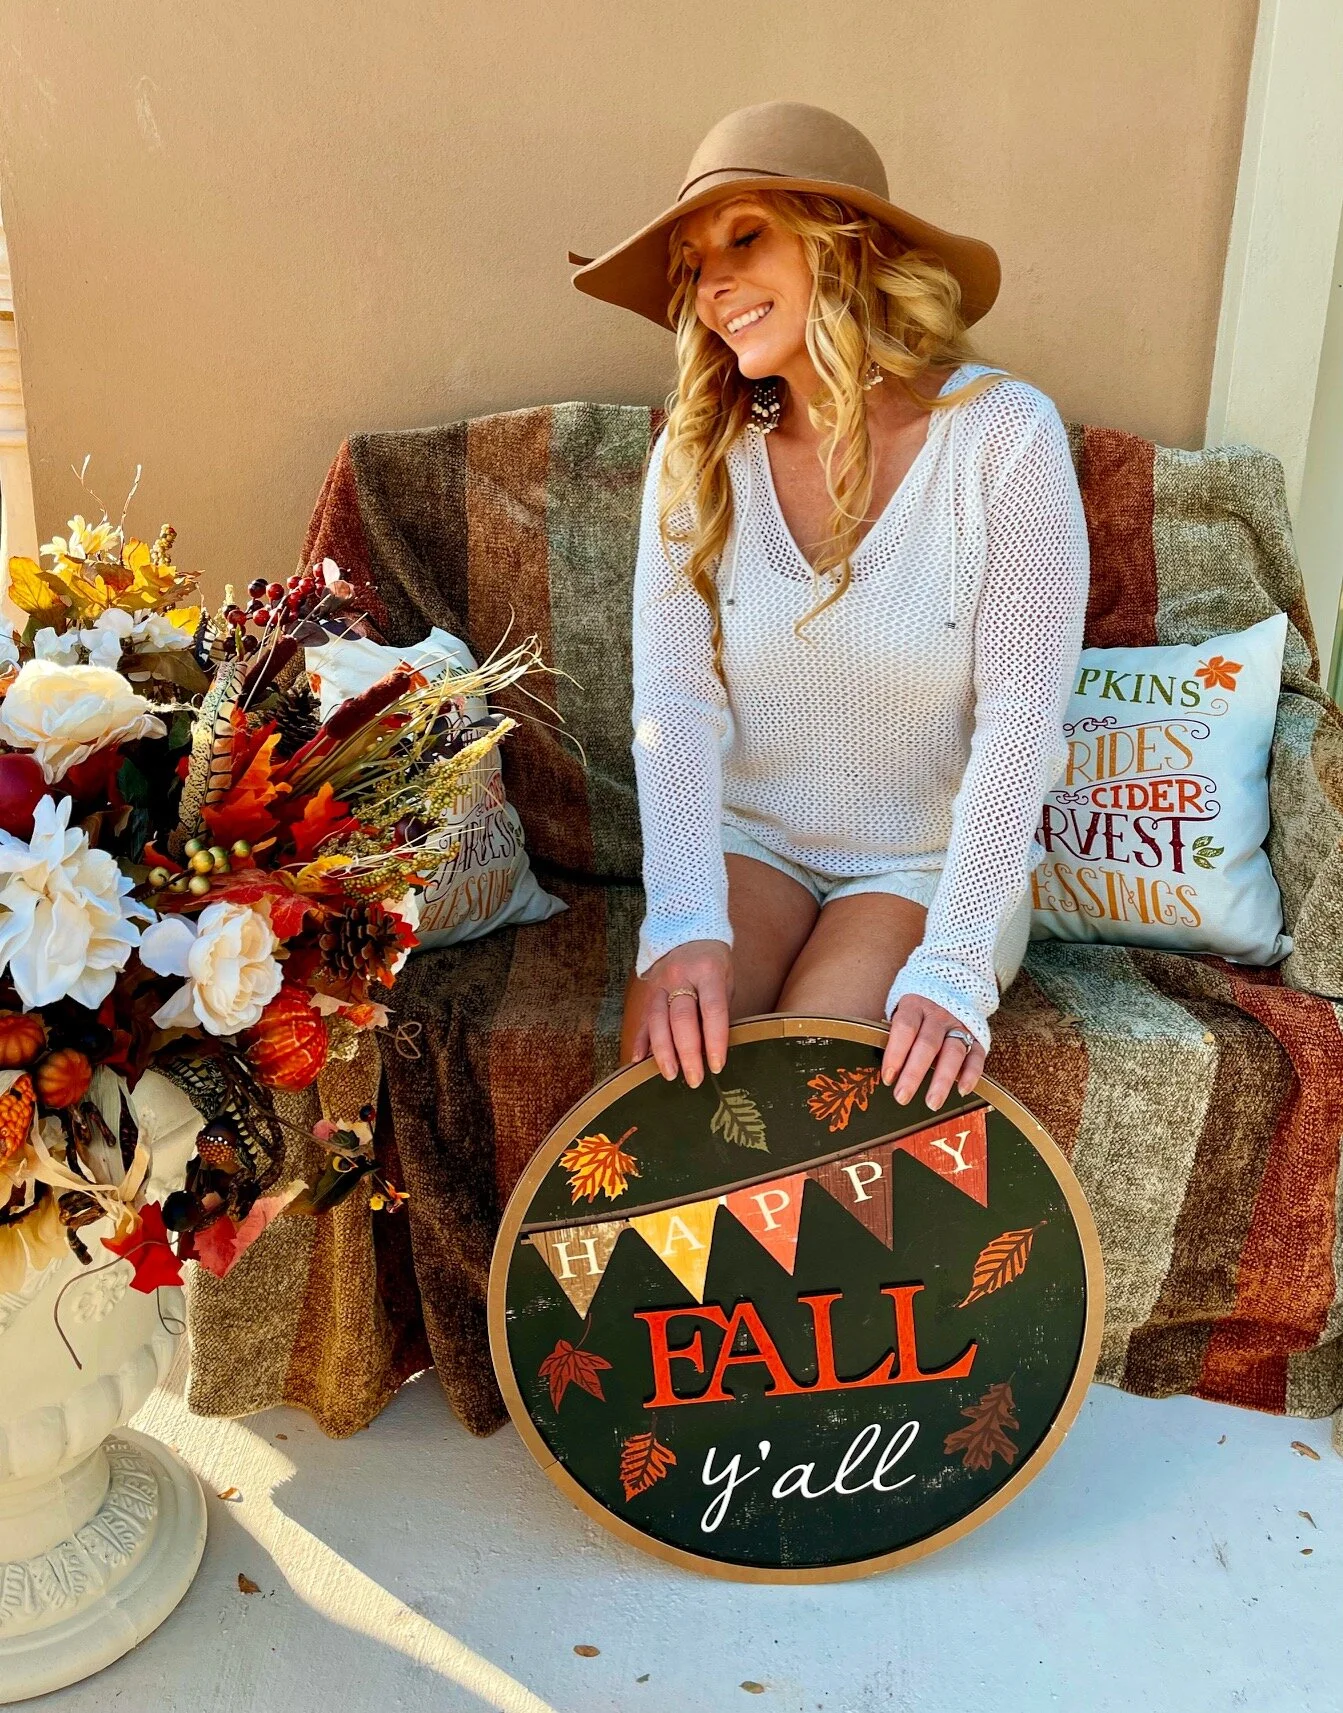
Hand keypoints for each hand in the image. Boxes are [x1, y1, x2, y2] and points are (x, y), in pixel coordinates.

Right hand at [630, 941, 732, 1087]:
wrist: (686, 929)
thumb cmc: (713, 961)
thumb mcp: (725, 979)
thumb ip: (720, 1010)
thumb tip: (716, 1048)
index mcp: (708, 972)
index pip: (713, 1010)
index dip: (715, 1040)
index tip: (716, 1066)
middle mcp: (681, 977)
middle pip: (682, 1019)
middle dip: (687, 1053)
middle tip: (694, 1079)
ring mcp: (660, 983)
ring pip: (658, 1021)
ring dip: (663, 1052)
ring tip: (670, 1075)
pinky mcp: (648, 990)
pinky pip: (643, 1019)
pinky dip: (641, 1041)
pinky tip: (638, 1061)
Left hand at [881, 993, 985, 1110]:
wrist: (950, 989)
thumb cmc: (916, 1011)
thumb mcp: (901, 1012)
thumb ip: (895, 1035)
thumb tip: (886, 1069)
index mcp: (915, 1005)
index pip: (905, 1028)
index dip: (895, 1053)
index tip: (888, 1078)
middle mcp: (938, 1015)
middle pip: (927, 1045)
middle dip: (914, 1073)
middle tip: (902, 1097)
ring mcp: (959, 1025)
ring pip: (952, 1053)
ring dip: (942, 1080)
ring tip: (932, 1103)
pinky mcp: (976, 1036)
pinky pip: (976, 1056)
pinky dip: (971, 1074)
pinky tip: (962, 1091)